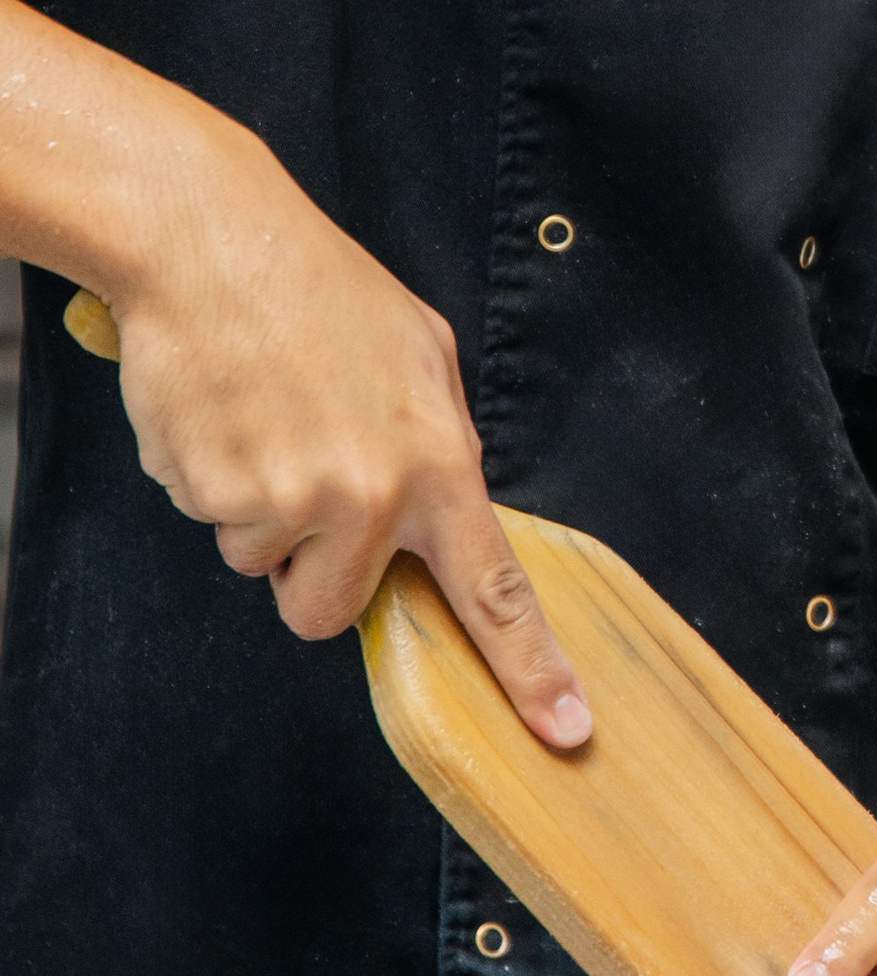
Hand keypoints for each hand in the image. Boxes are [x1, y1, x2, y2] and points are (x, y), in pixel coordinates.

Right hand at [94, 117, 587, 747]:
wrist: (215, 245)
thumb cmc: (324, 294)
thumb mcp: (422, 357)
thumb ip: (441, 445)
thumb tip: (445, 511)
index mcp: (438, 463)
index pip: (494, 590)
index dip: (531, 668)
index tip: (567, 729)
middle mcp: (369, 495)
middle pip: (331, 611)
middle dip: (312, 570)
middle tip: (310, 480)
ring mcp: (287, 499)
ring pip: (262, 563)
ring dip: (260, 511)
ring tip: (268, 418)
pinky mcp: (211, 492)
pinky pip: (212, 520)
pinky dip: (213, 477)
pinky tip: (226, 411)